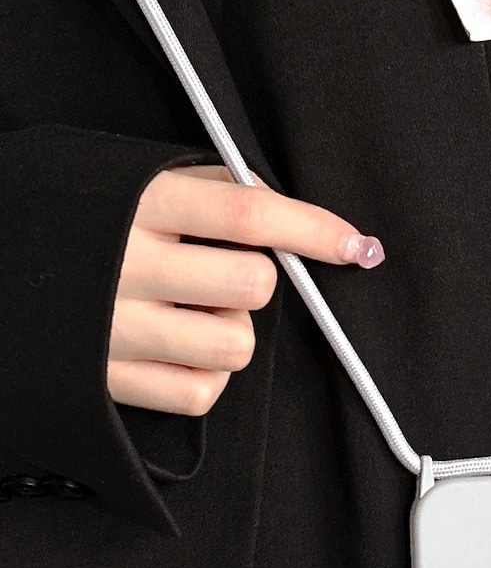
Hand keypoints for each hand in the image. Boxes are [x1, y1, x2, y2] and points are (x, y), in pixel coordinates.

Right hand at [107, 165, 383, 415]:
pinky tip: (173, 350)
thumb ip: (199, 187)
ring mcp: (113, 329)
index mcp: (134, 203)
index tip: (358, 246)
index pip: (248, 213)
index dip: (315, 229)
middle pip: (254, 285)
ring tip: (189, 313)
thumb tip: (282, 211)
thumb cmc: (56, 212)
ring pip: (236, 345)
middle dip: (253, 281)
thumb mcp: (117, 175)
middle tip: (216, 275)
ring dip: (230, 331)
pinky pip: (201, 392)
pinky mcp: (105, 382)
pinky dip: (203, 376)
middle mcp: (124, 265)